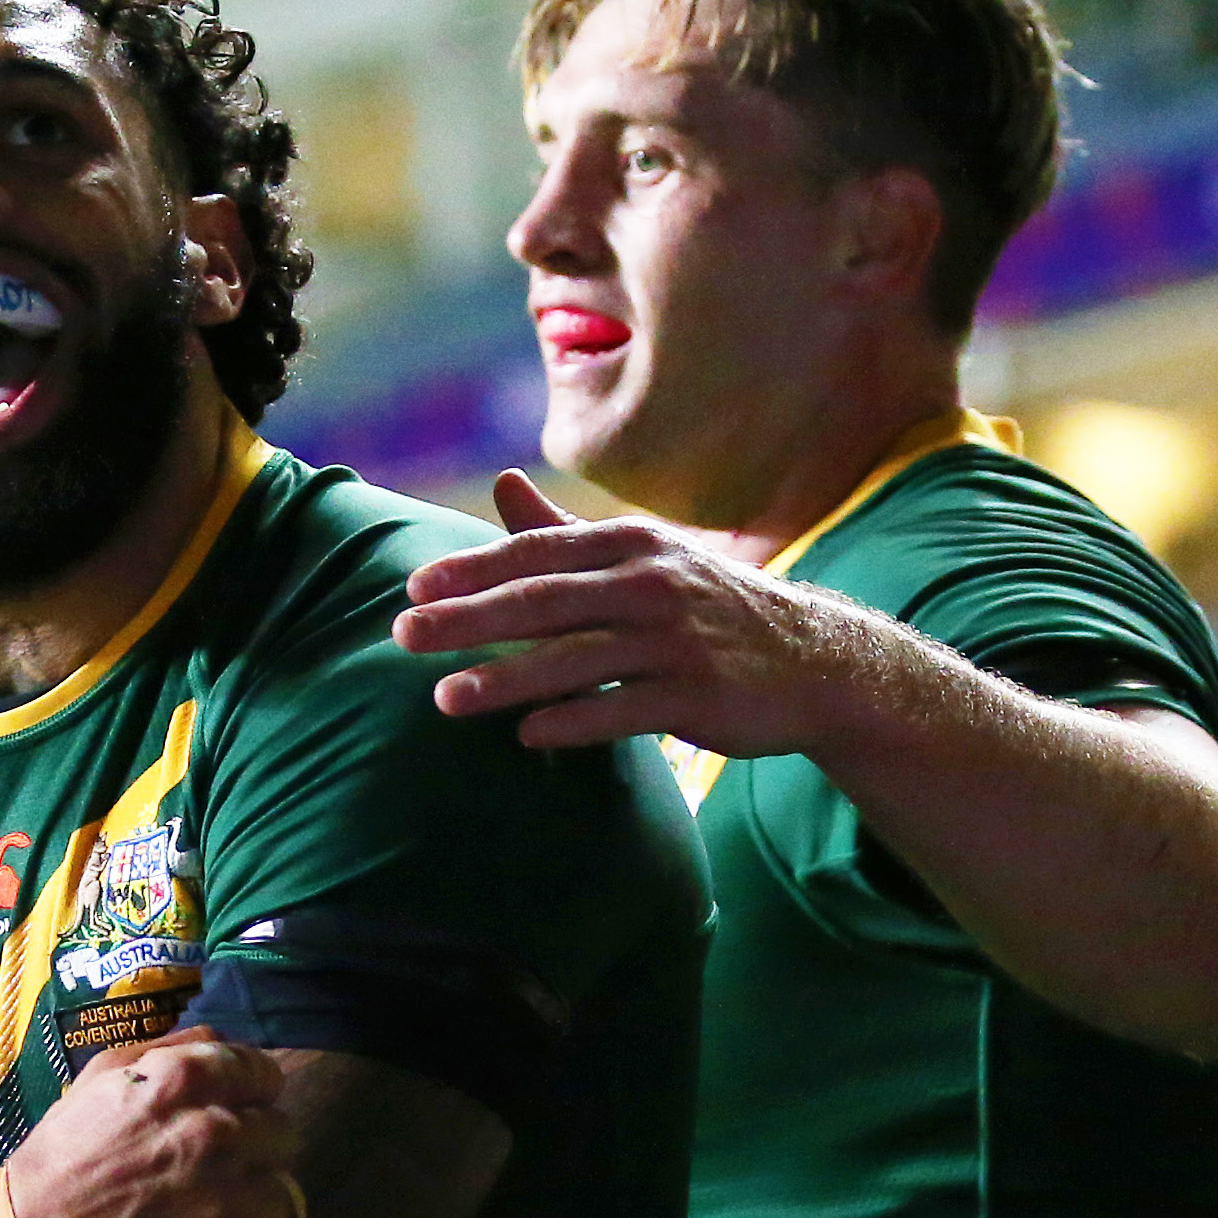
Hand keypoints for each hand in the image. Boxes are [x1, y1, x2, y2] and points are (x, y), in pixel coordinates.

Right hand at [2, 1027, 308, 1217]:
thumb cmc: (58, 1166)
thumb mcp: (97, 1082)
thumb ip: (168, 1051)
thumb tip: (223, 1039)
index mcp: (184, 1081)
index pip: (264, 1074)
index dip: (249, 1098)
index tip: (232, 1119)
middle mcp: (217, 1133)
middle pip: (281, 1132)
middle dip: (251, 1151)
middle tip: (210, 1177)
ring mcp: (233, 1200)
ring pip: (285, 1189)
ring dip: (255, 1203)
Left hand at [392, 469, 861, 755]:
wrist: (814, 661)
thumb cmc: (705, 607)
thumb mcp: (642, 557)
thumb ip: (565, 532)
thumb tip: (500, 482)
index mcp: (631, 545)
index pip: (538, 553)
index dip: (473, 569)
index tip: (414, 588)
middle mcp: (653, 585)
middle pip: (545, 601)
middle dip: (469, 619)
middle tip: (403, 636)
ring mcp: (678, 642)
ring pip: (577, 660)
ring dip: (507, 679)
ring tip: (446, 698)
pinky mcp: (700, 697)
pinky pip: (625, 711)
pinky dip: (575, 722)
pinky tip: (527, 735)